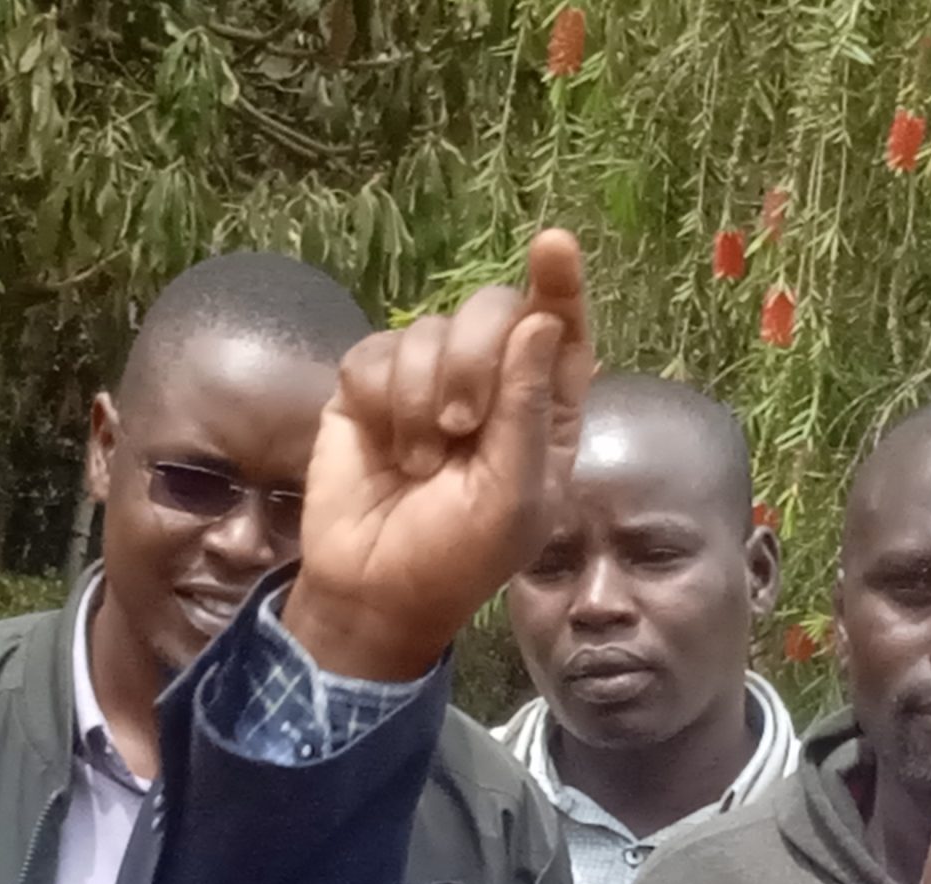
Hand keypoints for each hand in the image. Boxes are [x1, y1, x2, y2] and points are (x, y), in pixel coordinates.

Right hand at [285, 230, 594, 680]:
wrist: (373, 590)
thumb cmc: (458, 559)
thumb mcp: (513, 499)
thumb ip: (528, 410)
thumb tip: (541, 321)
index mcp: (543, 412)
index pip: (561, 332)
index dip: (559, 286)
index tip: (553, 247)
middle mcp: (491, 386)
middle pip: (491, 311)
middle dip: (473, 358)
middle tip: (460, 426)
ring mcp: (426, 381)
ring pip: (426, 329)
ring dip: (419, 397)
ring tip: (419, 464)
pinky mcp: (368, 387)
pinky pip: (374, 351)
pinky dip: (379, 398)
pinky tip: (383, 445)